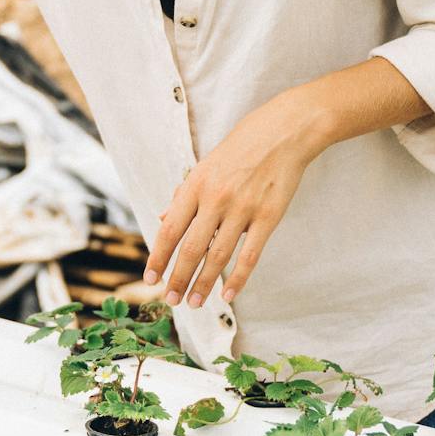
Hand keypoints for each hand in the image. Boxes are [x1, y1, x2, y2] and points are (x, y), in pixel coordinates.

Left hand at [143, 90, 331, 308]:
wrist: (284, 131)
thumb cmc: (242, 147)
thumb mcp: (206, 165)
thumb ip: (184, 194)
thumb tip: (163, 220)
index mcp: (195, 185)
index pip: (170, 230)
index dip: (158, 257)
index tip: (150, 279)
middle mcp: (216, 198)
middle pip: (191, 248)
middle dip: (178, 278)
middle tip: (170, 300)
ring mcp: (243, 208)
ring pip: (218, 256)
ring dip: (202, 284)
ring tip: (194, 303)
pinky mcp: (268, 216)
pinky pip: (249, 255)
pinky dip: (238, 278)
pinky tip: (228, 295)